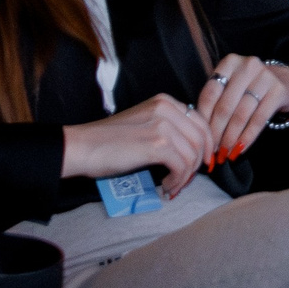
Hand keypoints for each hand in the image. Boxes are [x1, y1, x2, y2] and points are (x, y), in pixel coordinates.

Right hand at [62, 92, 212, 197]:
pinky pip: (181, 166)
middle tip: (188, 179)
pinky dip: (177, 180)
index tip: (201, 162)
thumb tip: (191, 149)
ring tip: (173, 185)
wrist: (83, 147)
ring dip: (186, 176)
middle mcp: (167, 108)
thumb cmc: (109, 141)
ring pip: (193, 154)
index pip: (200, 121)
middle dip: (198, 162)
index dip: (205, 144)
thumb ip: (167, 128)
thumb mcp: (144, 123)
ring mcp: (163, 125)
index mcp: (165, 101)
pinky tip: (166, 186)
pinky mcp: (157, 144)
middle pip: (201, 138)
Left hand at [194, 55, 288, 167]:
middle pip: (225, 106)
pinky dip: (247, 138)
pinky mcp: (278, 91)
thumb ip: (215, 101)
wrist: (284, 81)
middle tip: (211, 151)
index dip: (203, 119)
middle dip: (216, 133)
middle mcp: (247, 66)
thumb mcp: (231, 86)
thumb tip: (199, 132)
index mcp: (229, 63)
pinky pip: (259, 120)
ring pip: (241, 115)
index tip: (200, 137)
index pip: (210, 93)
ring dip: (231, 138)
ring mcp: (265, 77)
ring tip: (224, 153)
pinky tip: (240, 149)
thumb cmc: (248, 87)